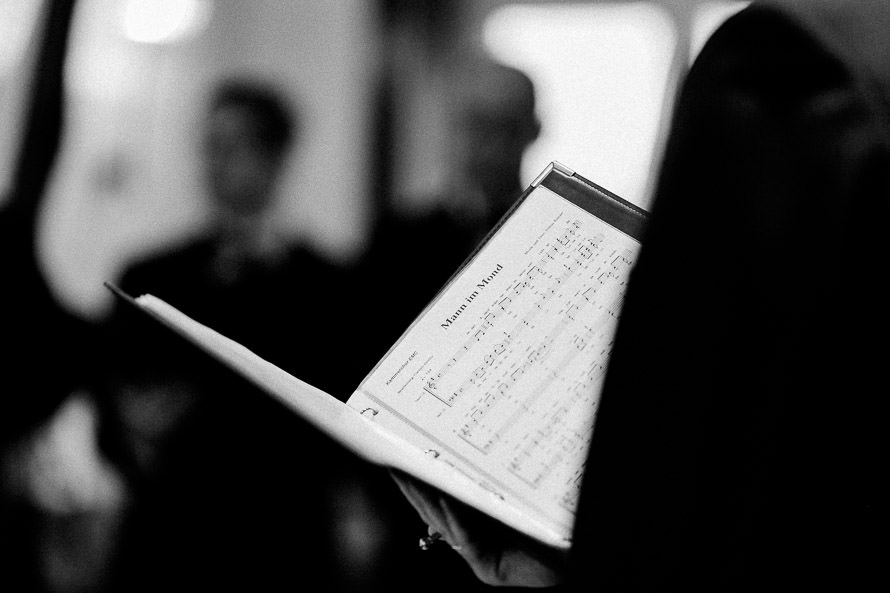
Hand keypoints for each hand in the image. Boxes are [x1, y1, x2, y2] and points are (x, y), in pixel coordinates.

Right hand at [390, 470, 567, 587]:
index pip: (439, 501)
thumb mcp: (513, 494)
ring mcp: (479, 558)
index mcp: (476, 523)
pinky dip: (457, 519)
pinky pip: (469, 540)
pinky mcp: (490, 571)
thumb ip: (488, 481)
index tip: (401, 457)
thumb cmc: (551, 519)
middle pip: (435, 513)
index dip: (418, 481)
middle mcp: (474, 542)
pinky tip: (447, 499)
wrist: (578, 552)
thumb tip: (463, 448)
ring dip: (427, 500)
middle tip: (396, 463)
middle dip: (414, 488)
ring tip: (414, 475)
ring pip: (446, 525)